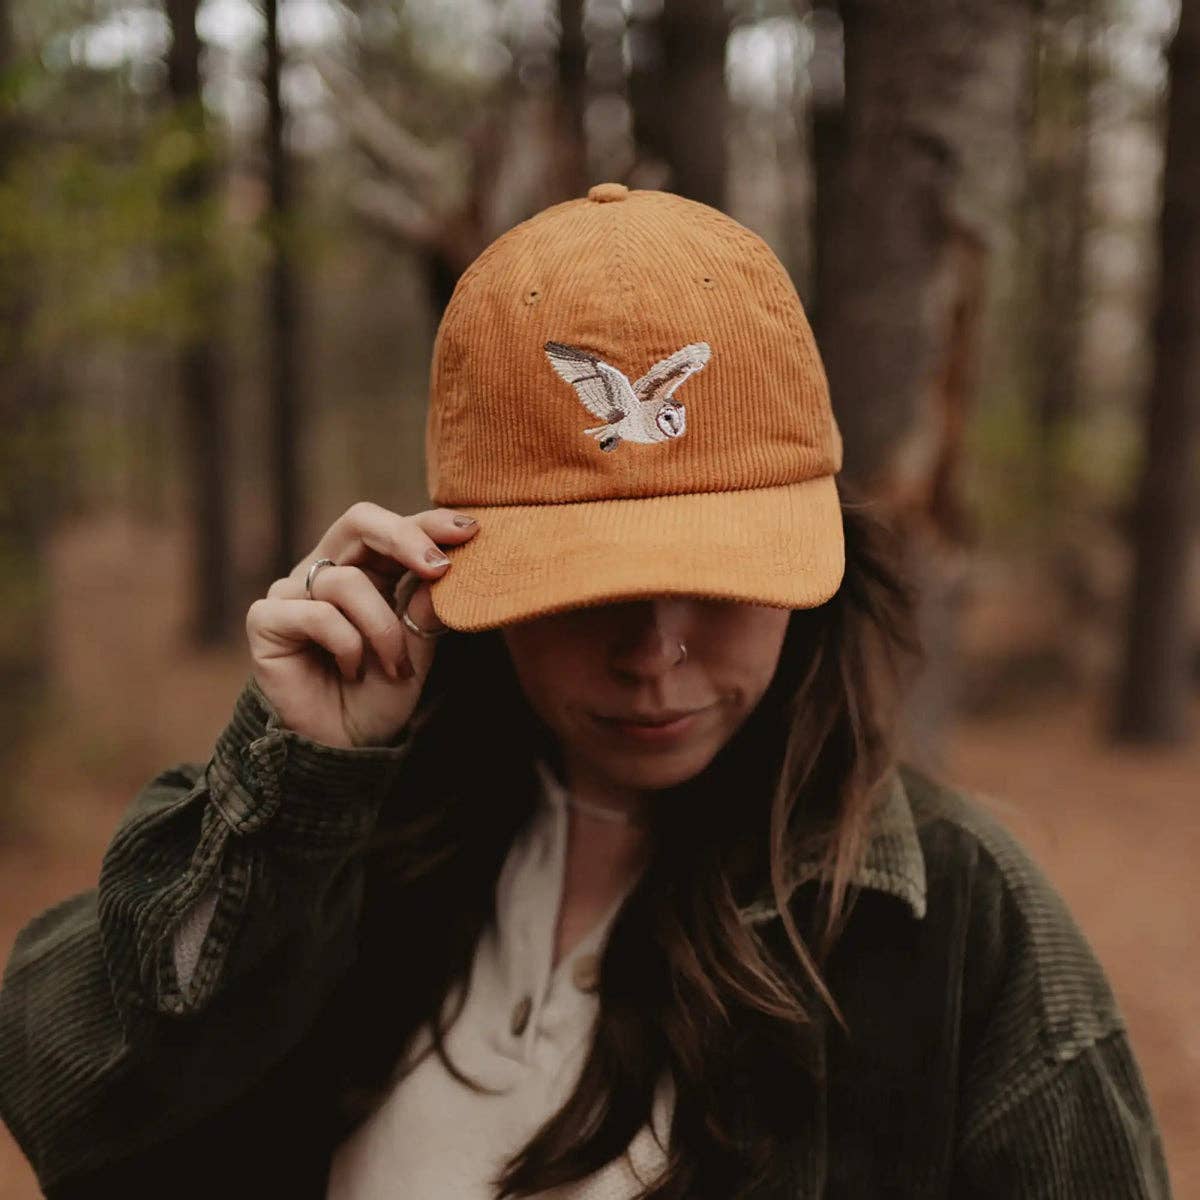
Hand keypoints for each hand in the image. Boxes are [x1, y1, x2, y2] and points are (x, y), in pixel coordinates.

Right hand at [245, 502, 478, 746]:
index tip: (470, 531)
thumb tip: (445, 566)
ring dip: (382, 629)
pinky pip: (317, 614)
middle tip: (439, 568)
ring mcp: (293, 592)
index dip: (429, 524)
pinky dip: (346, 645)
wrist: (345, 747)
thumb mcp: (418, 649)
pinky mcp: (267, 620)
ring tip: (393, 667)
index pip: (394, 528)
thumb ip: (426, 607)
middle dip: (404, 539)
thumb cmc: (380, 694)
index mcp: (366, 569)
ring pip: (347, 582)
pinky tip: (350, 671)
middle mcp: (327, 572)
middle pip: (359, 520)